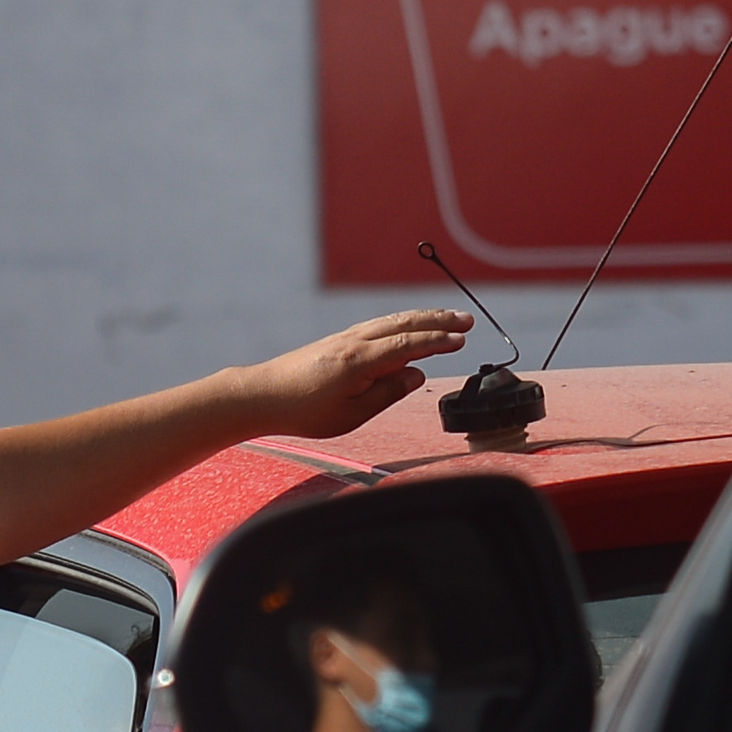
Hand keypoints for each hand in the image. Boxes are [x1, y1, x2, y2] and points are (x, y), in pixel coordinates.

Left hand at [236, 310, 469, 440]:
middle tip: (467, 319)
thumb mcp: (351, 414)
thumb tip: (416, 373)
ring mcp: (347, 337)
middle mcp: (355, 341)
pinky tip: (412, 325)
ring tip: (449, 318)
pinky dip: (403, 322)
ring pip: (392, 321)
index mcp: (360, 361)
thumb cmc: (305, 411)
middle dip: (438, 320)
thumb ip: (387, 393)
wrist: (264, 394)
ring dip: (423, 317)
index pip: (408, 345)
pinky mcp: (341, 340)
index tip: (462, 339)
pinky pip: (380, 325)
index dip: (437, 341)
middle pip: (404, 324)